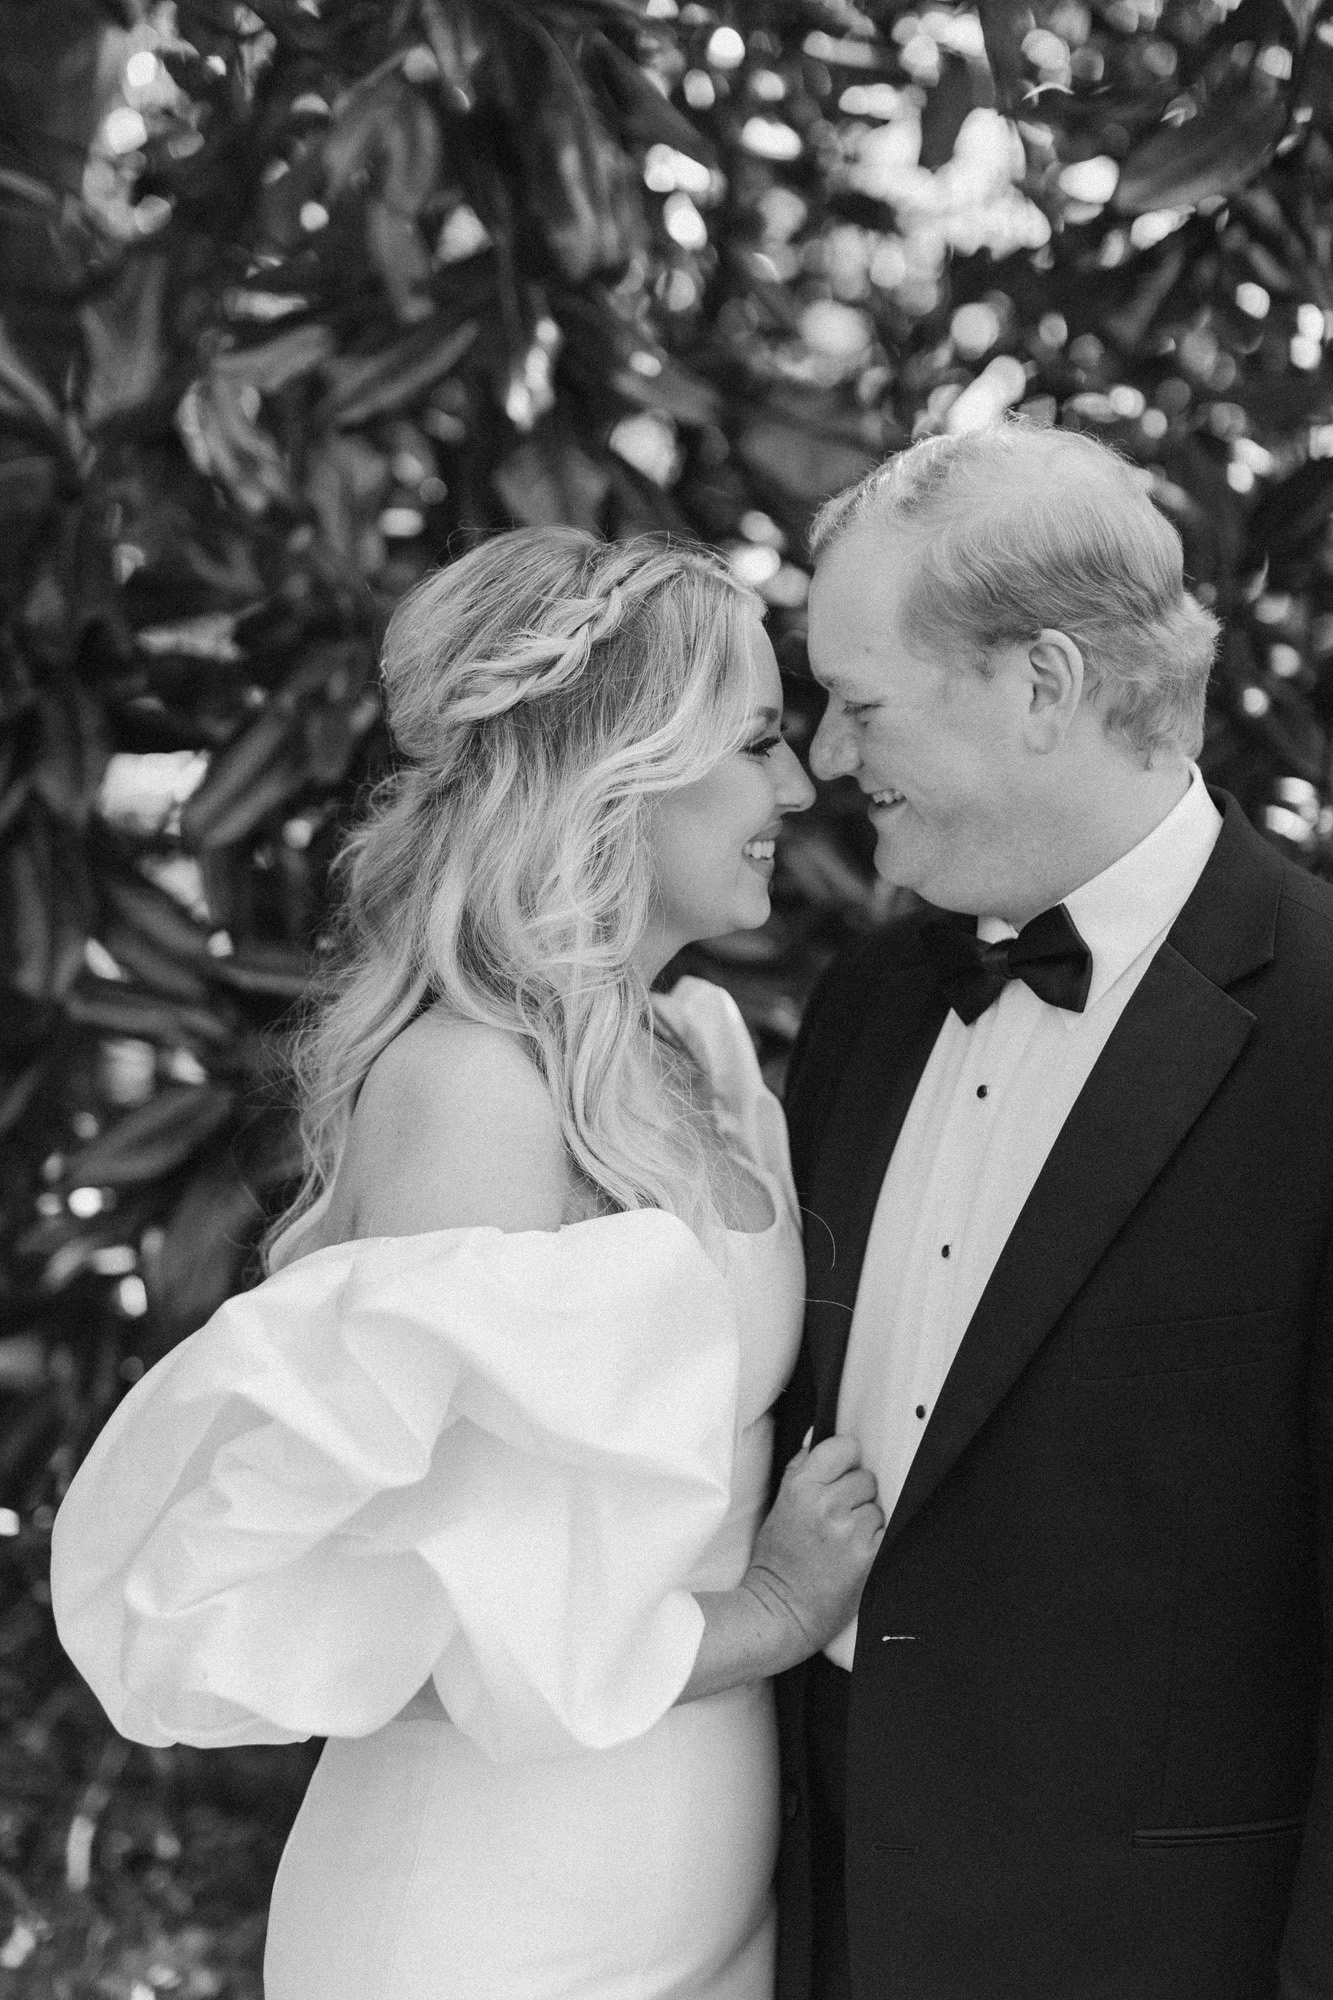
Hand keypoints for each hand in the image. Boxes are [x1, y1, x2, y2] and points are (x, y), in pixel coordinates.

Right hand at [740, 1434, 883, 1662]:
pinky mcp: (867, 1555)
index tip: (841, 1473)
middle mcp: (826, 1504)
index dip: (846, 1460)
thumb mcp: (780, 1505)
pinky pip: (884, 1531)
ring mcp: (849, 1530)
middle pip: (866, 1476)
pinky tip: (852, 1554)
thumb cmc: (776, 1560)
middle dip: (856, 1493)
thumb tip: (820, 1436)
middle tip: (836, 1516)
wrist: (780, 1611)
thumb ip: (802, 1469)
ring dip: (866, 1519)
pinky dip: (873, 1540)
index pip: (844, 1447)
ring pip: (877, 1505)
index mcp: (801, 1486)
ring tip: (842, 1539)